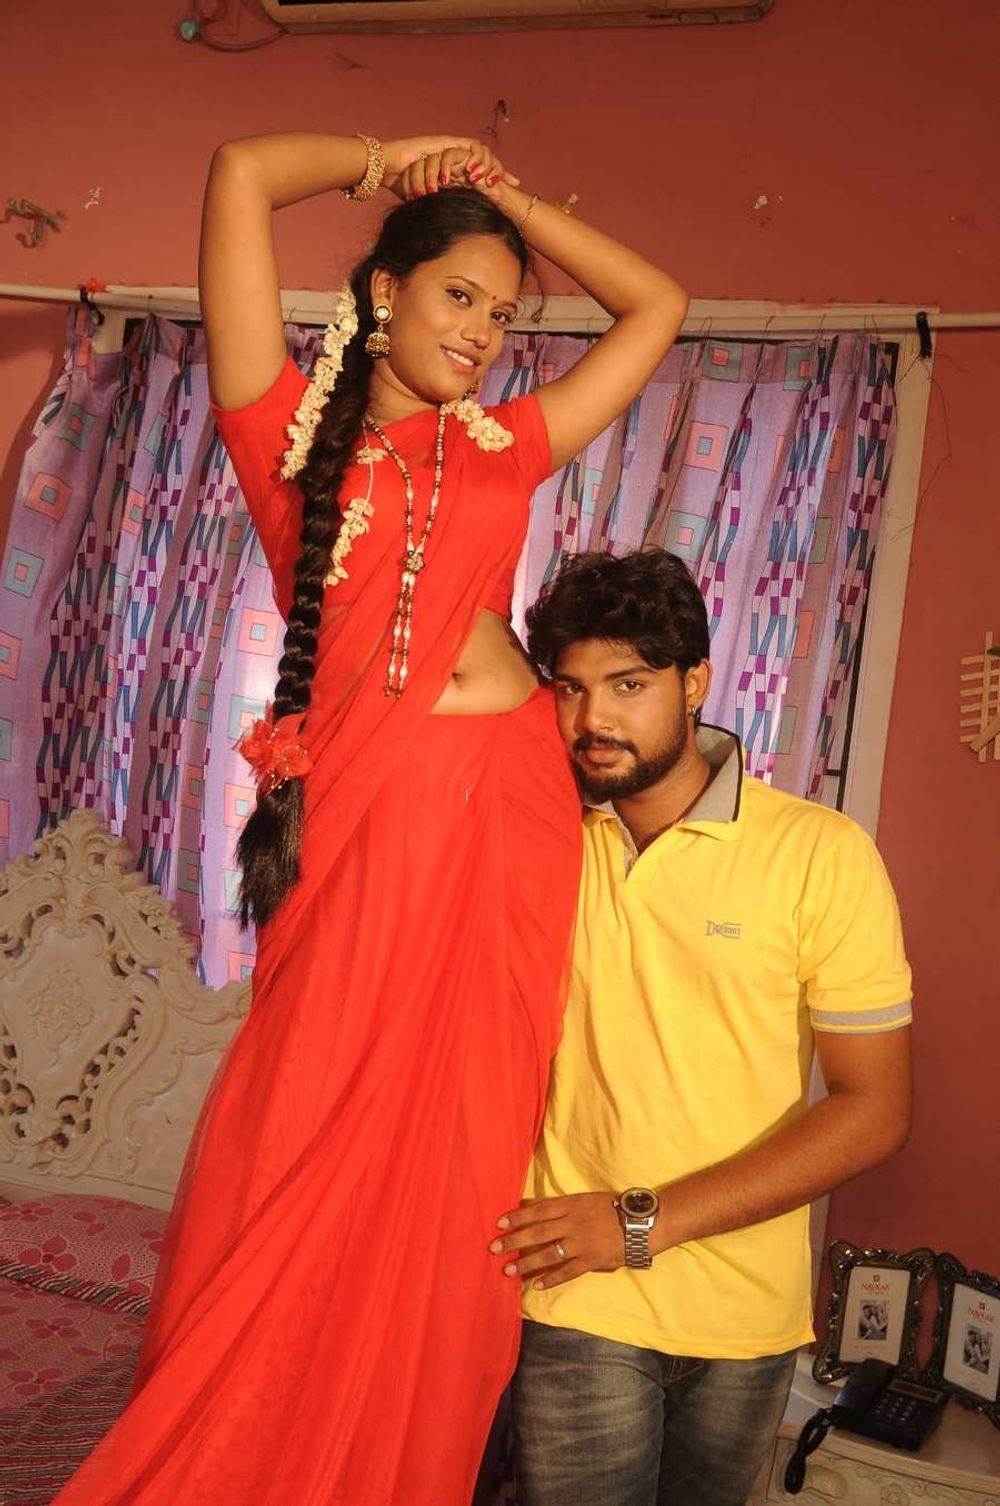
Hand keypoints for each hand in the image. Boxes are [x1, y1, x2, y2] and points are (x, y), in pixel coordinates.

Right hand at [383, 136, 518, 202]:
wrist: (390, 169)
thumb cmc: (405, 188)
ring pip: (482, 152)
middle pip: (488, 162)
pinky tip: (480, 169)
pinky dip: (478, 156)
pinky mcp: (449, 143)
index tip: (510, 193)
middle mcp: (458, 162)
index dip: (497, 183)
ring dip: (491, 165)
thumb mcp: (431, 203)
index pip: (482, 177)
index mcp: (457, 175)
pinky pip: (471, 146)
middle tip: (513, 182)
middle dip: (501, 172)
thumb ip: (445, 209)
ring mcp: (455, 150)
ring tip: (495, 180)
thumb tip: (458, 232)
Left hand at [488, 1193, 623, 1289]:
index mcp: (571, 1205)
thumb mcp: (586, 1199)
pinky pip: (567, 1272)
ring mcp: (581, 1243)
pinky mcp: (591, 1260)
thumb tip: (538, 1212)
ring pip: (548, 1254)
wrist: (640, 1223)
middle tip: (493, 1248)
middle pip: (537, 1232)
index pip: (538, 1210)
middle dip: (513, 1241)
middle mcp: (572, 1223)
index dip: (518, 1217)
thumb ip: (565, 1207)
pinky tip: (537, 1285)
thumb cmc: (613, 1208)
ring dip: (526, 1263)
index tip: (499, 1223)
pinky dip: (551, 1278)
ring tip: (508, 1270)